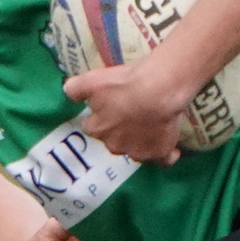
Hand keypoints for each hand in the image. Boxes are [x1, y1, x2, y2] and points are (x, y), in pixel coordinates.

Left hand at [62, 60, 186, 165]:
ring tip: (151, 126)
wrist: (158, 91)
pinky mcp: (160, 153)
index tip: (108, 108)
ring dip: (140, 142)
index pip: (91, 127)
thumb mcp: (93, 80)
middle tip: (131, 114)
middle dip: (119, 131)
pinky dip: (166, 155)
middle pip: (113, 140)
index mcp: (98, 129)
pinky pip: (163, 160)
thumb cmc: (124, 84)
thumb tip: (68, 92)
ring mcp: (138, 152)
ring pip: (136, 150)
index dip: (99, 118)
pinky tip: (171, 149)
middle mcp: (114, 145)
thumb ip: (75, 88)